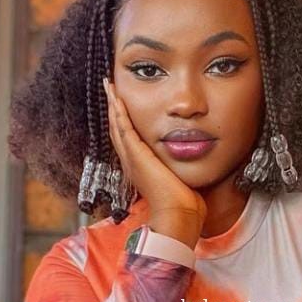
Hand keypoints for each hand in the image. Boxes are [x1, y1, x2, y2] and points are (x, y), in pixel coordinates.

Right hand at [103, 78, 206, 237]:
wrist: (178, 214)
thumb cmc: (183, 203)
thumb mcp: (179, 179)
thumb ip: (180, 167)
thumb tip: (193, 158)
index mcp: (141, 168)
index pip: (129, 140)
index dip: (124, 122)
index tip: (123, 106)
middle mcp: (132, 163)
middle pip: (118, 131)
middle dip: (114, 109)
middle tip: (109, 90)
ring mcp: (132, 159)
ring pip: (117, 126)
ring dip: (113, 105)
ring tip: (108, 87)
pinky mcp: (136, 155)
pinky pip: (123, 129)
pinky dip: (118, 112)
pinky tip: (116, 97)